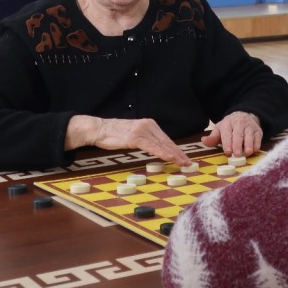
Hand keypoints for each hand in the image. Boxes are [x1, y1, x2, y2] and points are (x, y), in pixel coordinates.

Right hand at [69, 116, 190, 166]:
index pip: (166, 139)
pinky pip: (152, 147)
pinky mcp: (136, 137)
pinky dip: (163, 153)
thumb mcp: (133, 135)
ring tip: (183, 163)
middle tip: (188, 163)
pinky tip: (170, 158)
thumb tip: (155, 148)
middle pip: (167, 141)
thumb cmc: (113, 134)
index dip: (176, 149)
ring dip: (174, 155)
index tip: (184, 158)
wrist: (99, 129)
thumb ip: (145, 139)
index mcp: (149, 124)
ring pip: (162, 144)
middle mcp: (148, 125)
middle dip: (179, 153)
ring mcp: (142, 131)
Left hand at [202, 111, 262, 156]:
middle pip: (238, 134)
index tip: (227, 151)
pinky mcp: (258, 130)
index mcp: (227, 124)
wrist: (244, 115)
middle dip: (238, 144)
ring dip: (248, 144)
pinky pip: (258, 137)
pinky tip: (254, 150)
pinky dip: (257, 144)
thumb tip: (203, 140)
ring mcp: (249, 126)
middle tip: (237, 154)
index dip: (227, 143)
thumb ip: (212, 137)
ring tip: (247, 153)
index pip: (227, 134)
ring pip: (249, 135)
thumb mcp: (220, 129)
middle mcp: (239, 124)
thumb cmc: (229, 127)